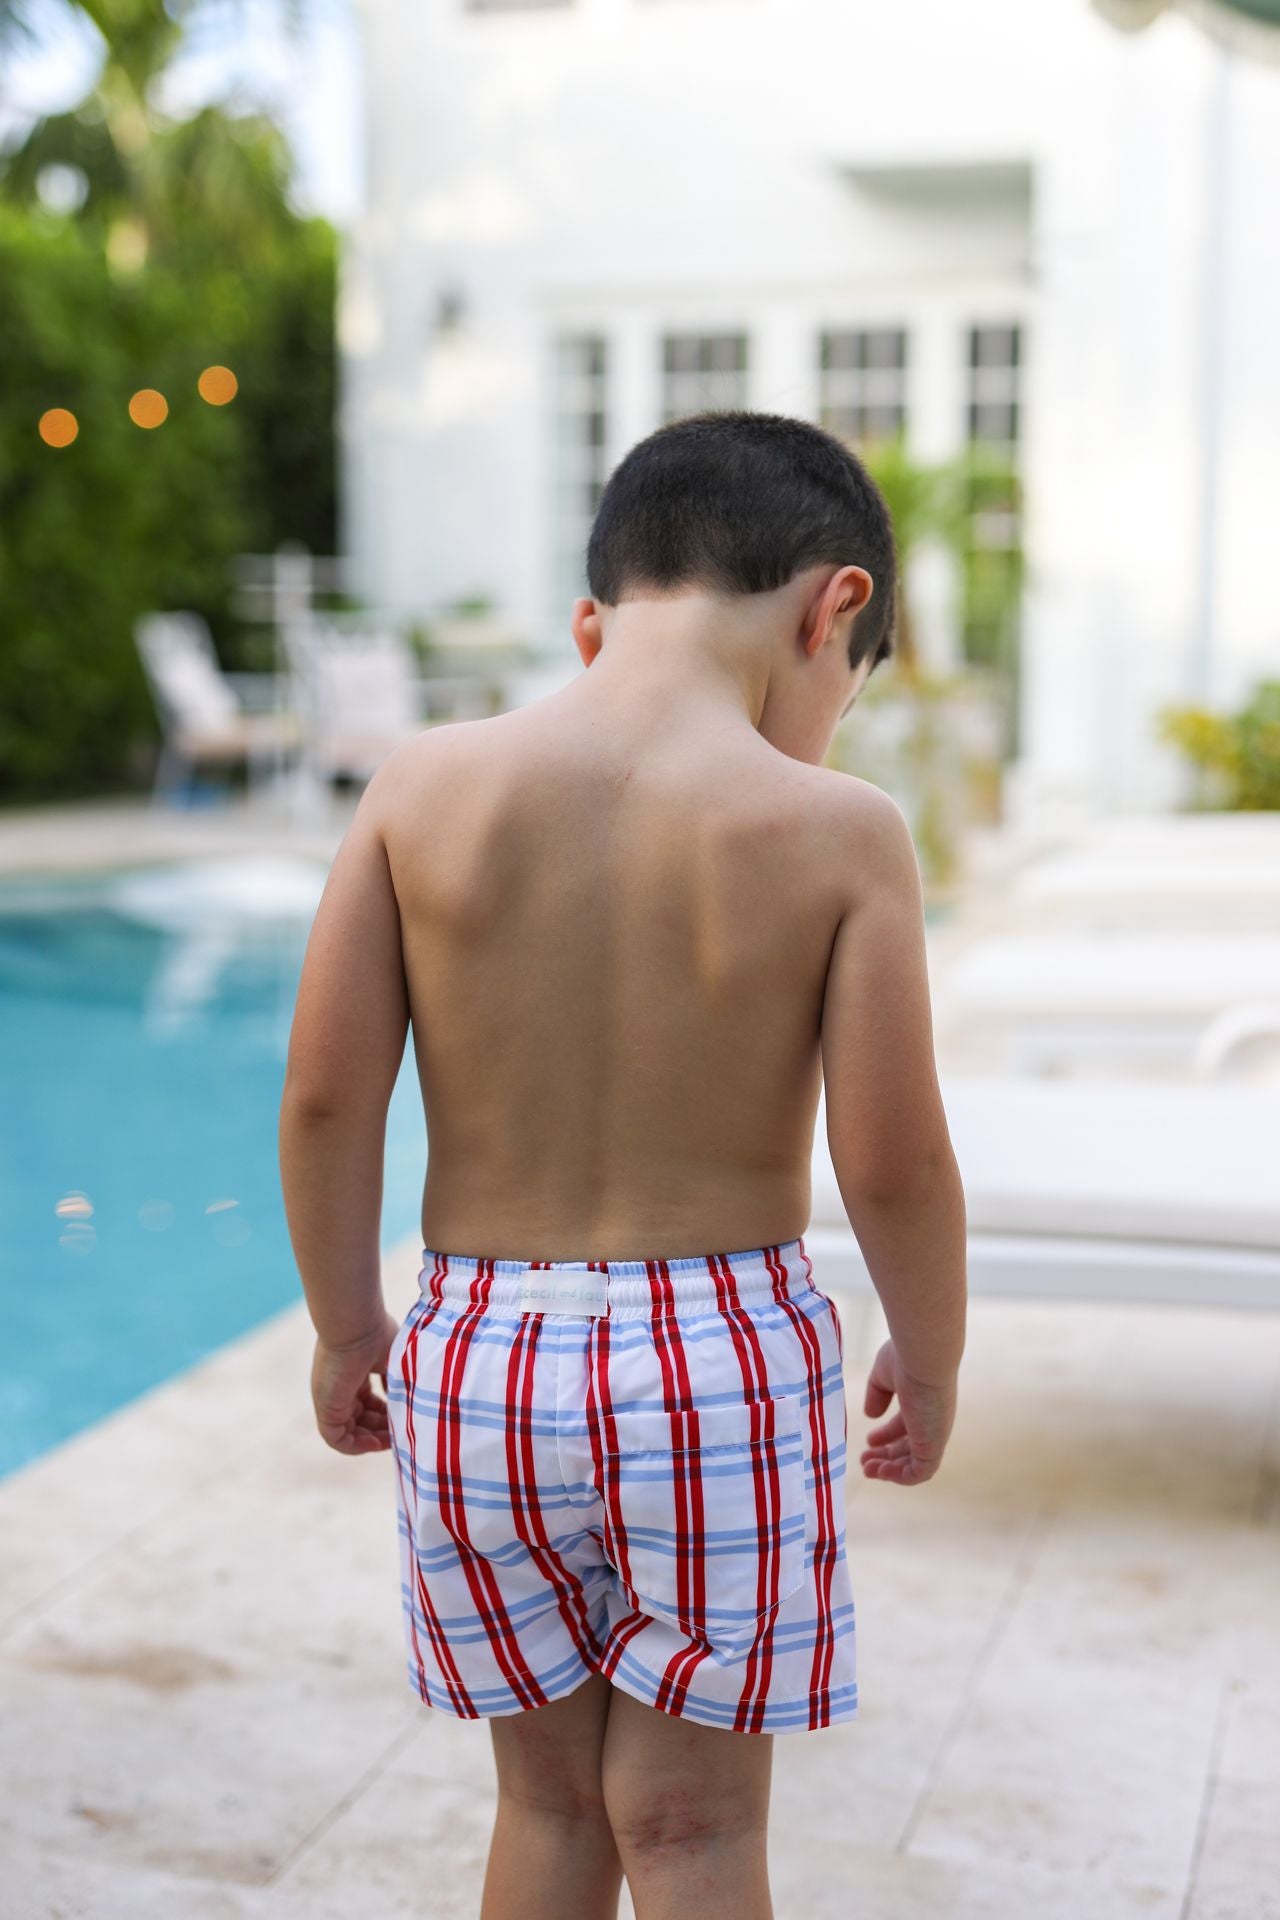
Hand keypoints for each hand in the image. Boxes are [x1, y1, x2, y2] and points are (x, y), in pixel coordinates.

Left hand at [310, 1309, 400, 1455]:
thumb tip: (410, 1401)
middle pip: (361, 1418)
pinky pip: (336, 1438)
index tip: (406, 1418)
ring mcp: (332, 1398)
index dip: (386, 1414)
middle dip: (382, 1429)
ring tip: (393, 1441)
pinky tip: (375, 1444)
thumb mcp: (394, 1361)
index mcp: (355, 1373)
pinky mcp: (326, 1407)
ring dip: (372, 1440)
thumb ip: (399, 1381)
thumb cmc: (378, 1334)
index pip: (368, 1402)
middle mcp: (341, 1387)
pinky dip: (355, 1446)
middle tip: (403, 1434)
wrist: (356, 1325)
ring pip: (350, 1430)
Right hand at [860, 1338, 956, 1485]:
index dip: (887, 1436)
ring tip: (867, 1469)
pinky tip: (881, 1471)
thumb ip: (877, 1393)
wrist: (924, 1355)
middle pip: (909, 1447)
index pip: (906, 1426)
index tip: (869, 1441)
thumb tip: (870, 1415)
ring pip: (915, 1463)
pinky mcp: (933, 1445)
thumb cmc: (905, 1357)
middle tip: (864, 1461)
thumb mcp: (884, 1374)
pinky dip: (900, 1476)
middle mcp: (931, 1421)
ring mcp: (934, 1434)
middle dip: (886, 1456)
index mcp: (922, 1402)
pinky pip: (920, 1472)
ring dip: (890, 1470)